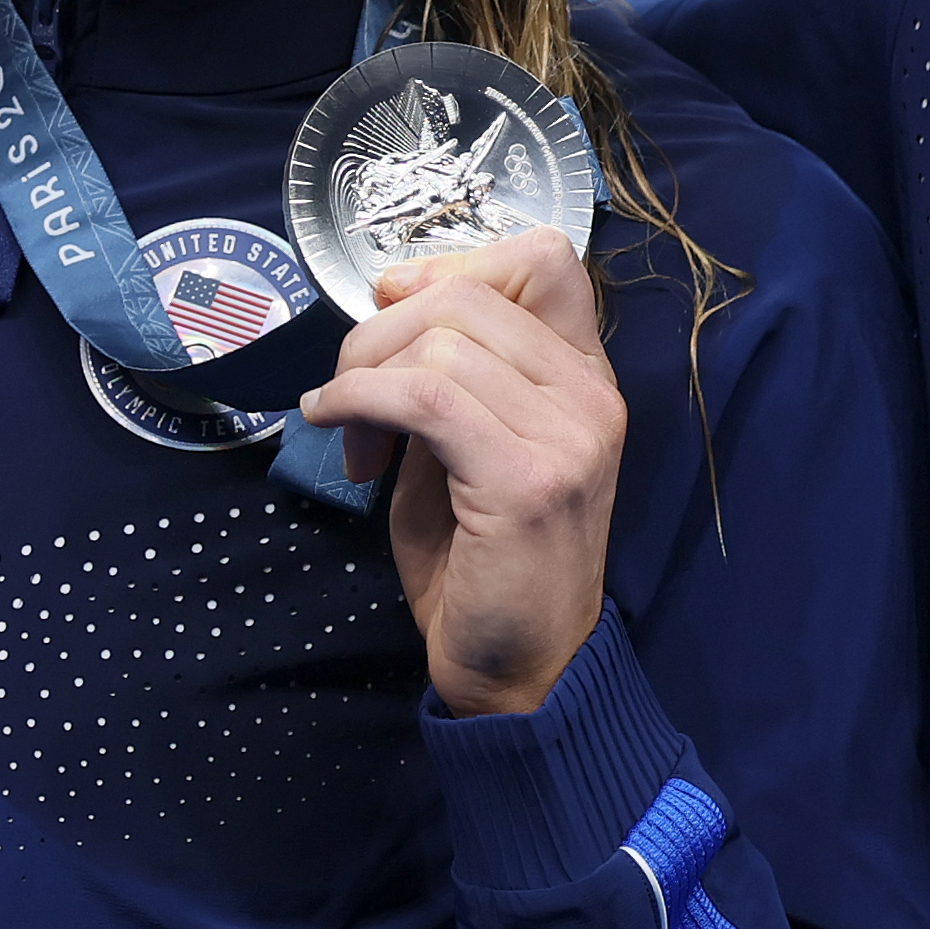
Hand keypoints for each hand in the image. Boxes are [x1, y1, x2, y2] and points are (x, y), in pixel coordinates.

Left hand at [291, 231, 623, 718]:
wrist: (518, 670)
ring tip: (349, 434)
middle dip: (379, 332)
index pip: (541, 258)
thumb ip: (447, 372)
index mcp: (584, 378)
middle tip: (347, 396)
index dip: (452, 265)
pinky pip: (426, 397)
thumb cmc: (481, 562)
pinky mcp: (530, 480)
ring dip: (363, 377)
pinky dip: (361, 400)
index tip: (392, 312)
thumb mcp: (464, 445)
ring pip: (440, 340)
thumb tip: (391, 301)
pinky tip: (336, 426)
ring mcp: (571, 435)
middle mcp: (592, 396)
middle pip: (467, 292)